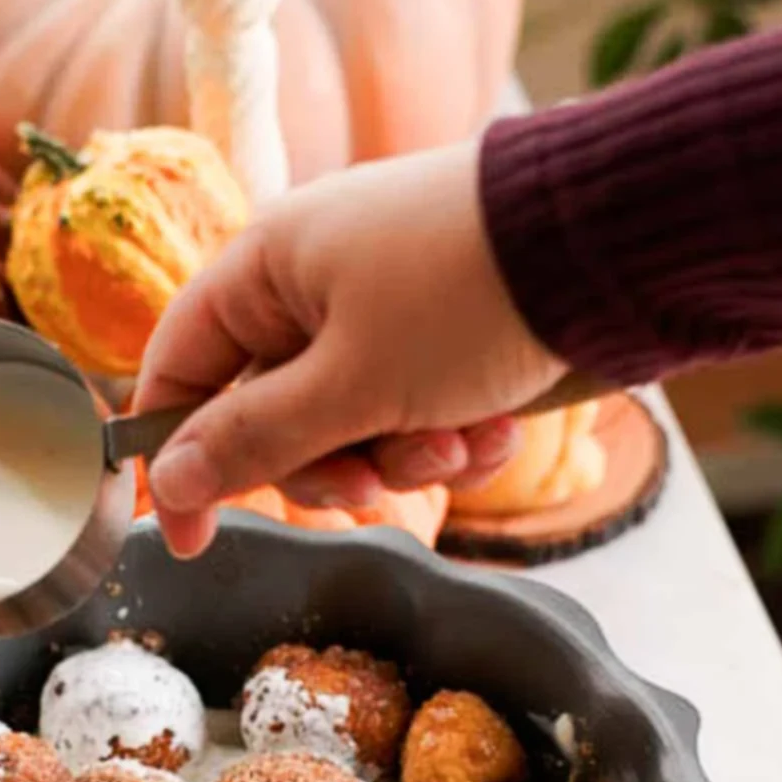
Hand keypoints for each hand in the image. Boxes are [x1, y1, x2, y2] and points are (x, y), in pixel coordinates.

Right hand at [134, 138, 562, 557]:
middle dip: (330, 464)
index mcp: (267, 268)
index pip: (180, 369)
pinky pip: (417, 412)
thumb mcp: (348, 385)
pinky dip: (452, 437)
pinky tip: (497, 431)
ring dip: (404, 456)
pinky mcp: (448, 336)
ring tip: (458, 440)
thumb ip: (253, 442)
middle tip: (374, 482)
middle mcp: (316, 285)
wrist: (612, 245)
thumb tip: (169, 483)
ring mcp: (385, 310)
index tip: (187, 536)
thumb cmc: (465, 295)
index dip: (174, 457)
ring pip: (352, 426)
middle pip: (273, 417)